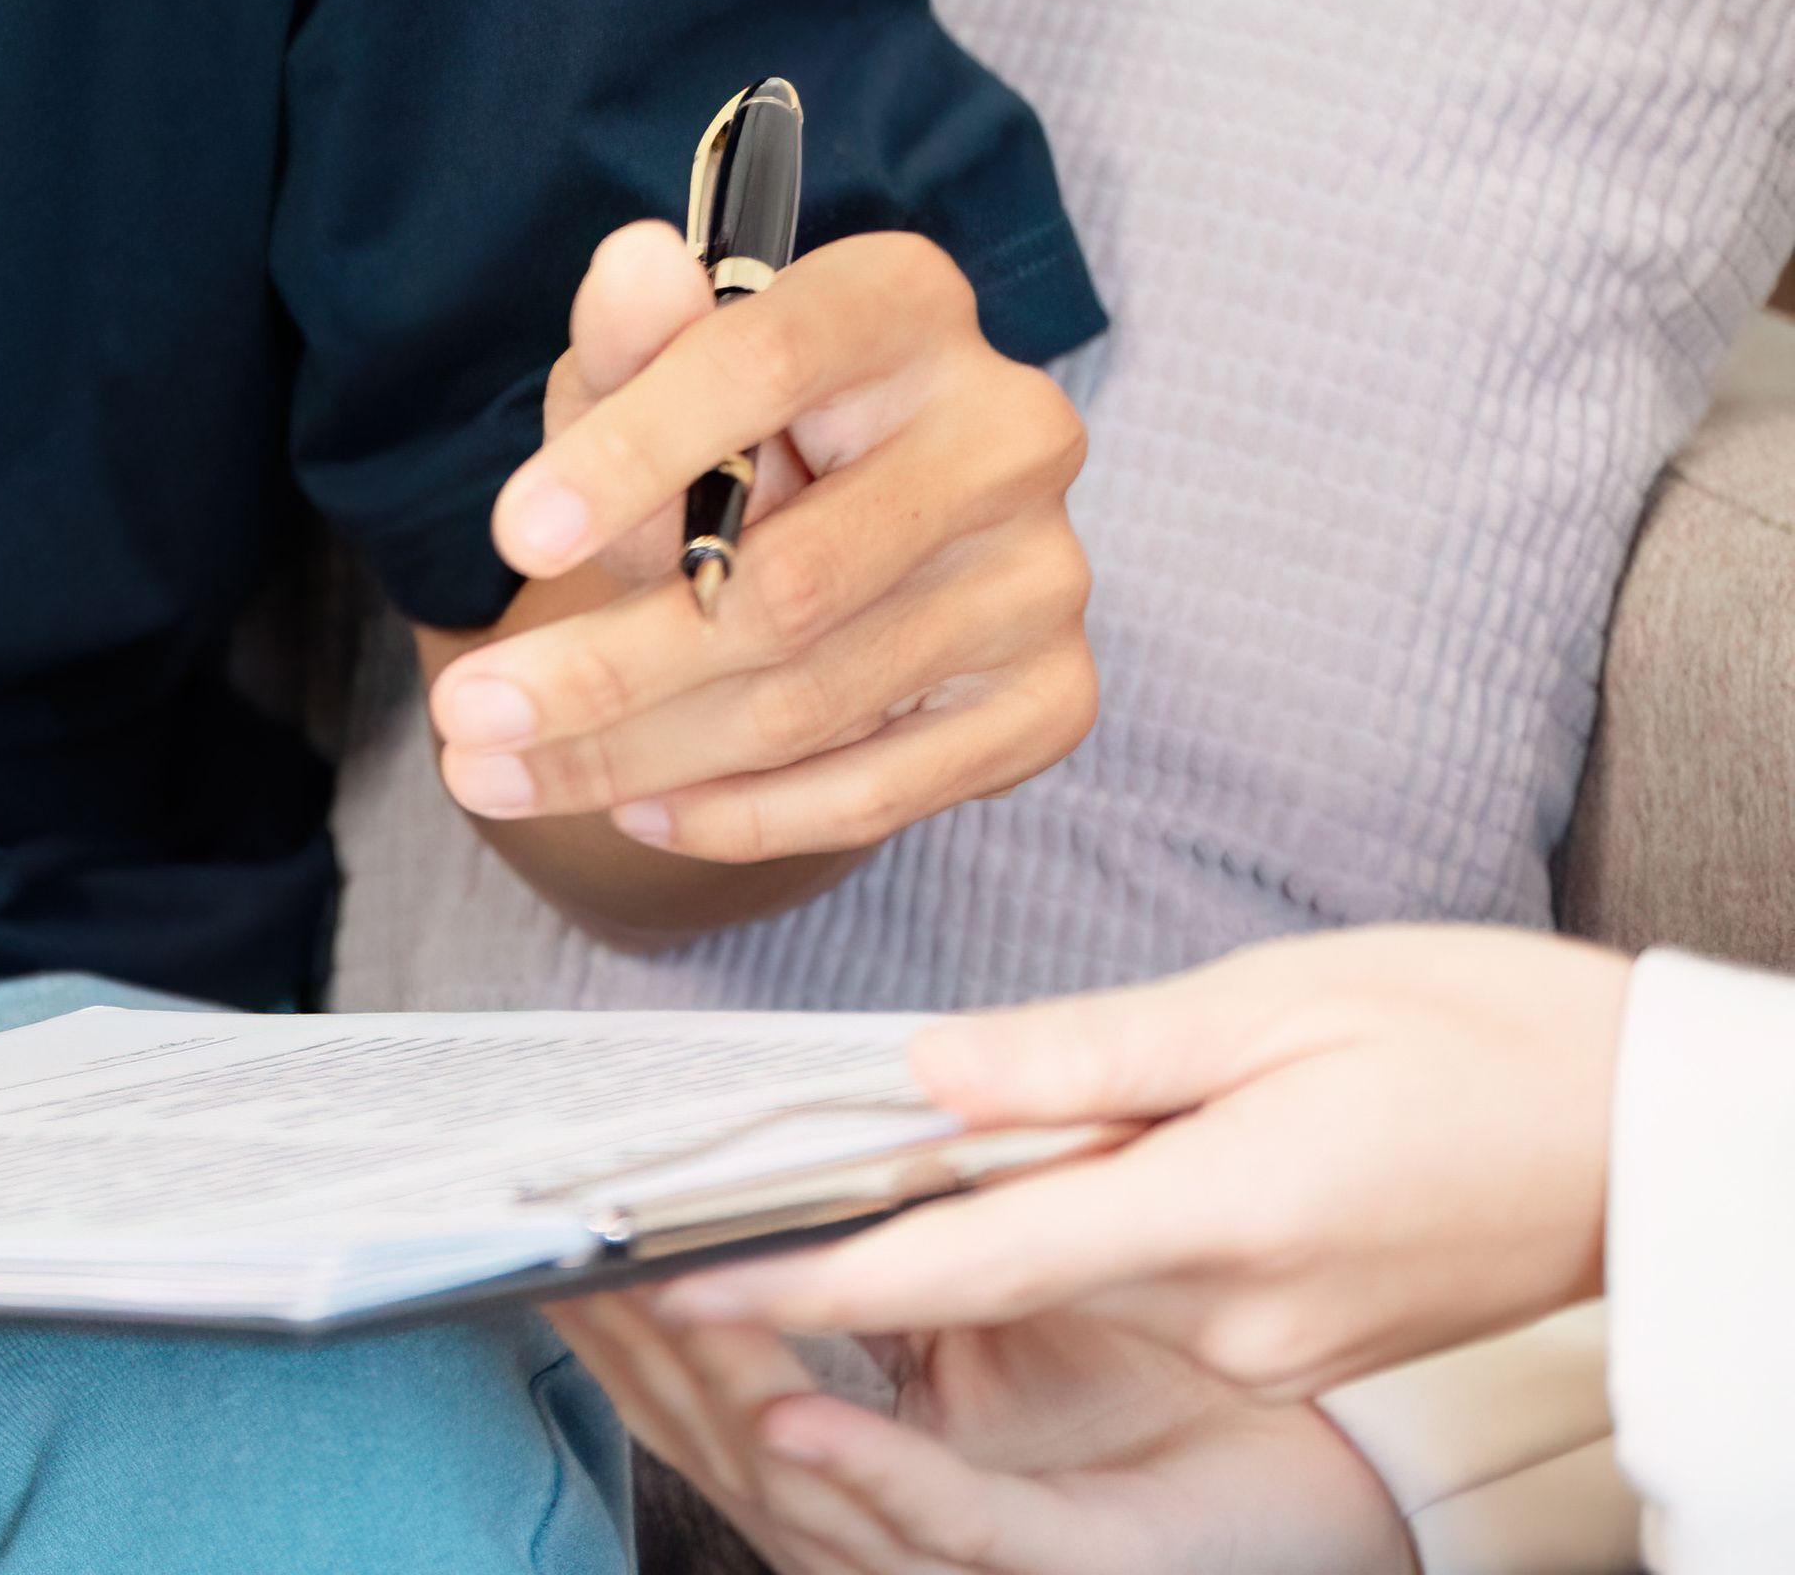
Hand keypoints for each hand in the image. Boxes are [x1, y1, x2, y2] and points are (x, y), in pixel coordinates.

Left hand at [429, 220, 1090, 878]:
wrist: (834, 509)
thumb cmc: (718, 421)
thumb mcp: (648, 370)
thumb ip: (634, 338)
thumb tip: (635, 263)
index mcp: (907, 302)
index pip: (765, 368)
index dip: (634, 455)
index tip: (513, 537)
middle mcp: (1009, 432)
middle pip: (792, 582)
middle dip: (605, 666)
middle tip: (463, 715)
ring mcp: (1043, 574)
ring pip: (817, 699)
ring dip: (639, 755)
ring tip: (494, 774)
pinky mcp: (1052, 696)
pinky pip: (885, 788)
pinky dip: (745, 814)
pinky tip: (633, 806)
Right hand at [566, 1288, 1411, 1574]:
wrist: (1364, 1425)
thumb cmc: (1212, 1349)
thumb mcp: (1053, 1246)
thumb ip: (943, 1205)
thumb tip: (825, 1127)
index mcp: (903, 1402)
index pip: (738, 1355)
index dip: (641, 1301)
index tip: (556, 1238)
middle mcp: (922, 1484)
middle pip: (733, 1429)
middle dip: (637, 1356)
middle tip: (555, 1272)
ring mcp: (991, 1534)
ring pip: (811, 1491)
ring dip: (716, 1405)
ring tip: (641, 1316)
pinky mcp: (1084, 1558)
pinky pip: (954, 1525)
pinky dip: (870, 1474)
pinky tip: (794, 1415)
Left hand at [654, 928, 1618, 1396]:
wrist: (1658, 1136)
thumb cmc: (1484, 1033)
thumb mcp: (1272, 1002)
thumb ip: (1085, 1053)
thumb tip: (924, 1077)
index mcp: (1217, 1215)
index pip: (965, 1266)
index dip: (814, 1283)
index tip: (688, 1288)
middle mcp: (1231, 1310)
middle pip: (1000, 1269)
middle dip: (875, 1230)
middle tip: (722, 1185)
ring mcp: (1266, 1344)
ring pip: (1071, 1269)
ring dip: (996, 1209)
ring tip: (942, 1129)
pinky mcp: (1292, 1343)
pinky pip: (1144, 1279)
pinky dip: (1087, 1220)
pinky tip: (1098, 1146)